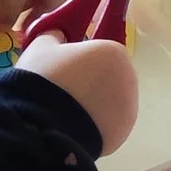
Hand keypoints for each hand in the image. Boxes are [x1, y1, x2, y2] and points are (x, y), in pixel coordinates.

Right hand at [15, 33, 137, 156]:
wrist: (43, 126)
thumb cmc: (44, 79)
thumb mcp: (40, 48)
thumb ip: (53, 36)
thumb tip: (57, 35)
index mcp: (114, 52)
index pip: (100, 52)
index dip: (79, 60)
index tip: (62, 69)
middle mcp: (129, 79)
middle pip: (108, 78)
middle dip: (89, 84)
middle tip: (61, 92)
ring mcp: (129, 110)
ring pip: (109, 104)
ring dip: (92, 106)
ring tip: (63, 114)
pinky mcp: (122, 135)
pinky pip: (106, 126)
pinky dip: (92, 127)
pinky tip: (71, 130)